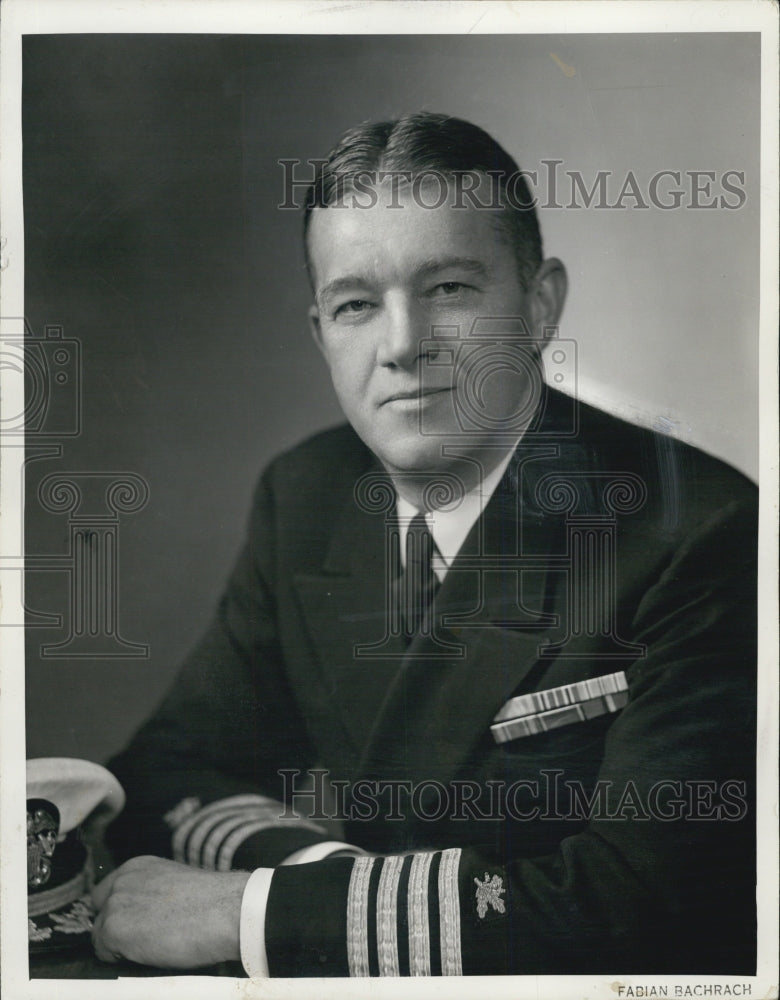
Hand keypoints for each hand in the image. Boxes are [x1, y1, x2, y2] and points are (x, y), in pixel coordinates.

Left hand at [91, 855, 249, 968]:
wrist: (226, 911)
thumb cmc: (212, 902)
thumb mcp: (175, 883)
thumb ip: (151, 891)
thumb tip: (143, 913)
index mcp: (139, 866)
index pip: (108, 891)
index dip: (120, 910)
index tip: (134, 923)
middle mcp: (123, 880)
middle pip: (99, 910)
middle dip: (113, 924)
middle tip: (140, 939)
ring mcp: (116, 903)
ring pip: (100, 933)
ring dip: (119, 944)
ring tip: (151, 947)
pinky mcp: (114, 929)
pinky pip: (104, 953)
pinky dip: (121, 959)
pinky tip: (148, 954)